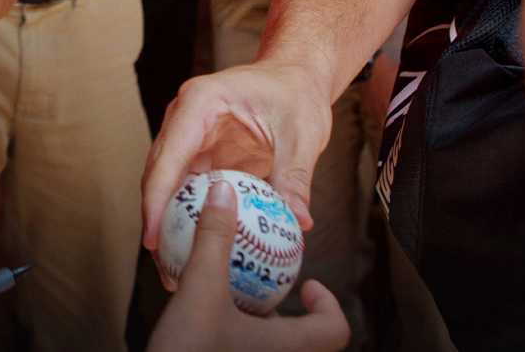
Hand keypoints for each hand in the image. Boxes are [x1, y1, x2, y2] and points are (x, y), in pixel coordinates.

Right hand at [142, 62, 333, 255]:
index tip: (153, 238)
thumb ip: (295, 177)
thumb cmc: (296, 94)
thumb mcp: (302, 135)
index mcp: (200, 103)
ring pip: (166, 184)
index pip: (168, 156)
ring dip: (167, 222)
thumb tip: (298, 222)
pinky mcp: (199, 153)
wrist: (295, 76)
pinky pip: (187, 188)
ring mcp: (188, 136)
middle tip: (164, 267)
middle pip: (158, 173)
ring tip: (174, 269)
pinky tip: (195, 250)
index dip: (156, 199)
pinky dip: (188, 217)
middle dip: (156, 220)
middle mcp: (184, 117)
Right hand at [148, 180, 349, 351]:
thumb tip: (224, 190)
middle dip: (292, 311)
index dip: (328, 305)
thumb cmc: (190, 351)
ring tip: (237, 297)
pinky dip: (240, 337)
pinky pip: (247, 350)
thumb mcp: (200, 288)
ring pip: (274, 347)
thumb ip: (214, 239)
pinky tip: (209, 318)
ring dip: (264, 325)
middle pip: (307, 340)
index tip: (307, 283)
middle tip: (270, 286)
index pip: (334, 330)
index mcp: (289, 348)